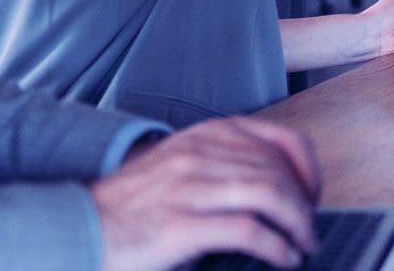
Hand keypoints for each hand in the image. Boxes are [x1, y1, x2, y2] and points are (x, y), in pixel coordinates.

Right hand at [93, 117, 320, 270]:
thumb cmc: (133, 207)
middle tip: (311, 231)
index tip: (315, 196)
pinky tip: (283, 259)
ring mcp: (189, 186)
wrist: (78, 228)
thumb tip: (281, 191)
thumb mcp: (181, 169)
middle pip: (278, 171)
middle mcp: (199, 153)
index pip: (281, 139)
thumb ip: (223, 167)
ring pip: (269, 194)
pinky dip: (276, 247)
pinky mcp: (180, 225)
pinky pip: (248, 230)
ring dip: (297, 226)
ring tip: (304, 247)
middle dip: (306, 205)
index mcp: (205, 135)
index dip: (309, 170)